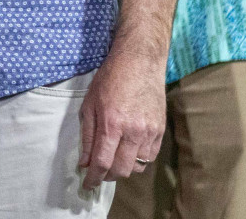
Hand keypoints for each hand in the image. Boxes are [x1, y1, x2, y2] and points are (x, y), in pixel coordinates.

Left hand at [78, 44, 165, 190]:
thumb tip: (85, 162)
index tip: (87, 184)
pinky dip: (138, 160)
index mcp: (111, 124)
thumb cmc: (110, 79)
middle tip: (99, 173)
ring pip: (137, 167)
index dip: (93, 178)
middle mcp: (133, 131)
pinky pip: (150, 156)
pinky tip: (129, 151)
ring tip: (114, 160)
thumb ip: (87, 136)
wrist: (139, 61)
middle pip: (121, 170)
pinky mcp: (160, 130)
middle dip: (107, 176)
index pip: (102, 162)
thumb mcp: (89, 104)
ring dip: (123, 168)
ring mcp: (149, 131)